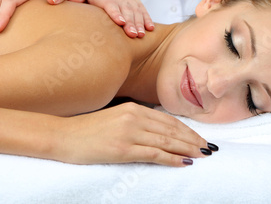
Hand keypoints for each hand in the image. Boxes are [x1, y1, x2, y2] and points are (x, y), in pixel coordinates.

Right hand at [55, 102, 212, 166]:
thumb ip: (134, 121)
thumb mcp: (114, 118)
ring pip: (167, 141)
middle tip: (208, 148)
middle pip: (171, 130)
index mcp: (132, 108)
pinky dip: (172, 158)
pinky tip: (184, 162)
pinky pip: (154, 154)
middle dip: (192, 139)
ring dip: (187, 149)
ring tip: (202, 155)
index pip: (167, 120)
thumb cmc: (86, 130)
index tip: (199, 138)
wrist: (62, 136)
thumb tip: (156, 131)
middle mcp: (134, 117)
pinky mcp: (123, 149)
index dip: (186, 130)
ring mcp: (129, 132)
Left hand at [69, 0, 154, 37]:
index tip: (120, 21)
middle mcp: (121, 0)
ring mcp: (131, 4)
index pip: (111, 6)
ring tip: (140, 35)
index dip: (116, 14)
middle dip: (130, 23)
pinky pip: (145, 13)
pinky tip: (151, 29)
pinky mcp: (139, 7)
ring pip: (136, 14)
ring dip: (139, 24)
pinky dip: (148, 20)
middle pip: (126, 12)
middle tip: (132, 34)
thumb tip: (70, 2)